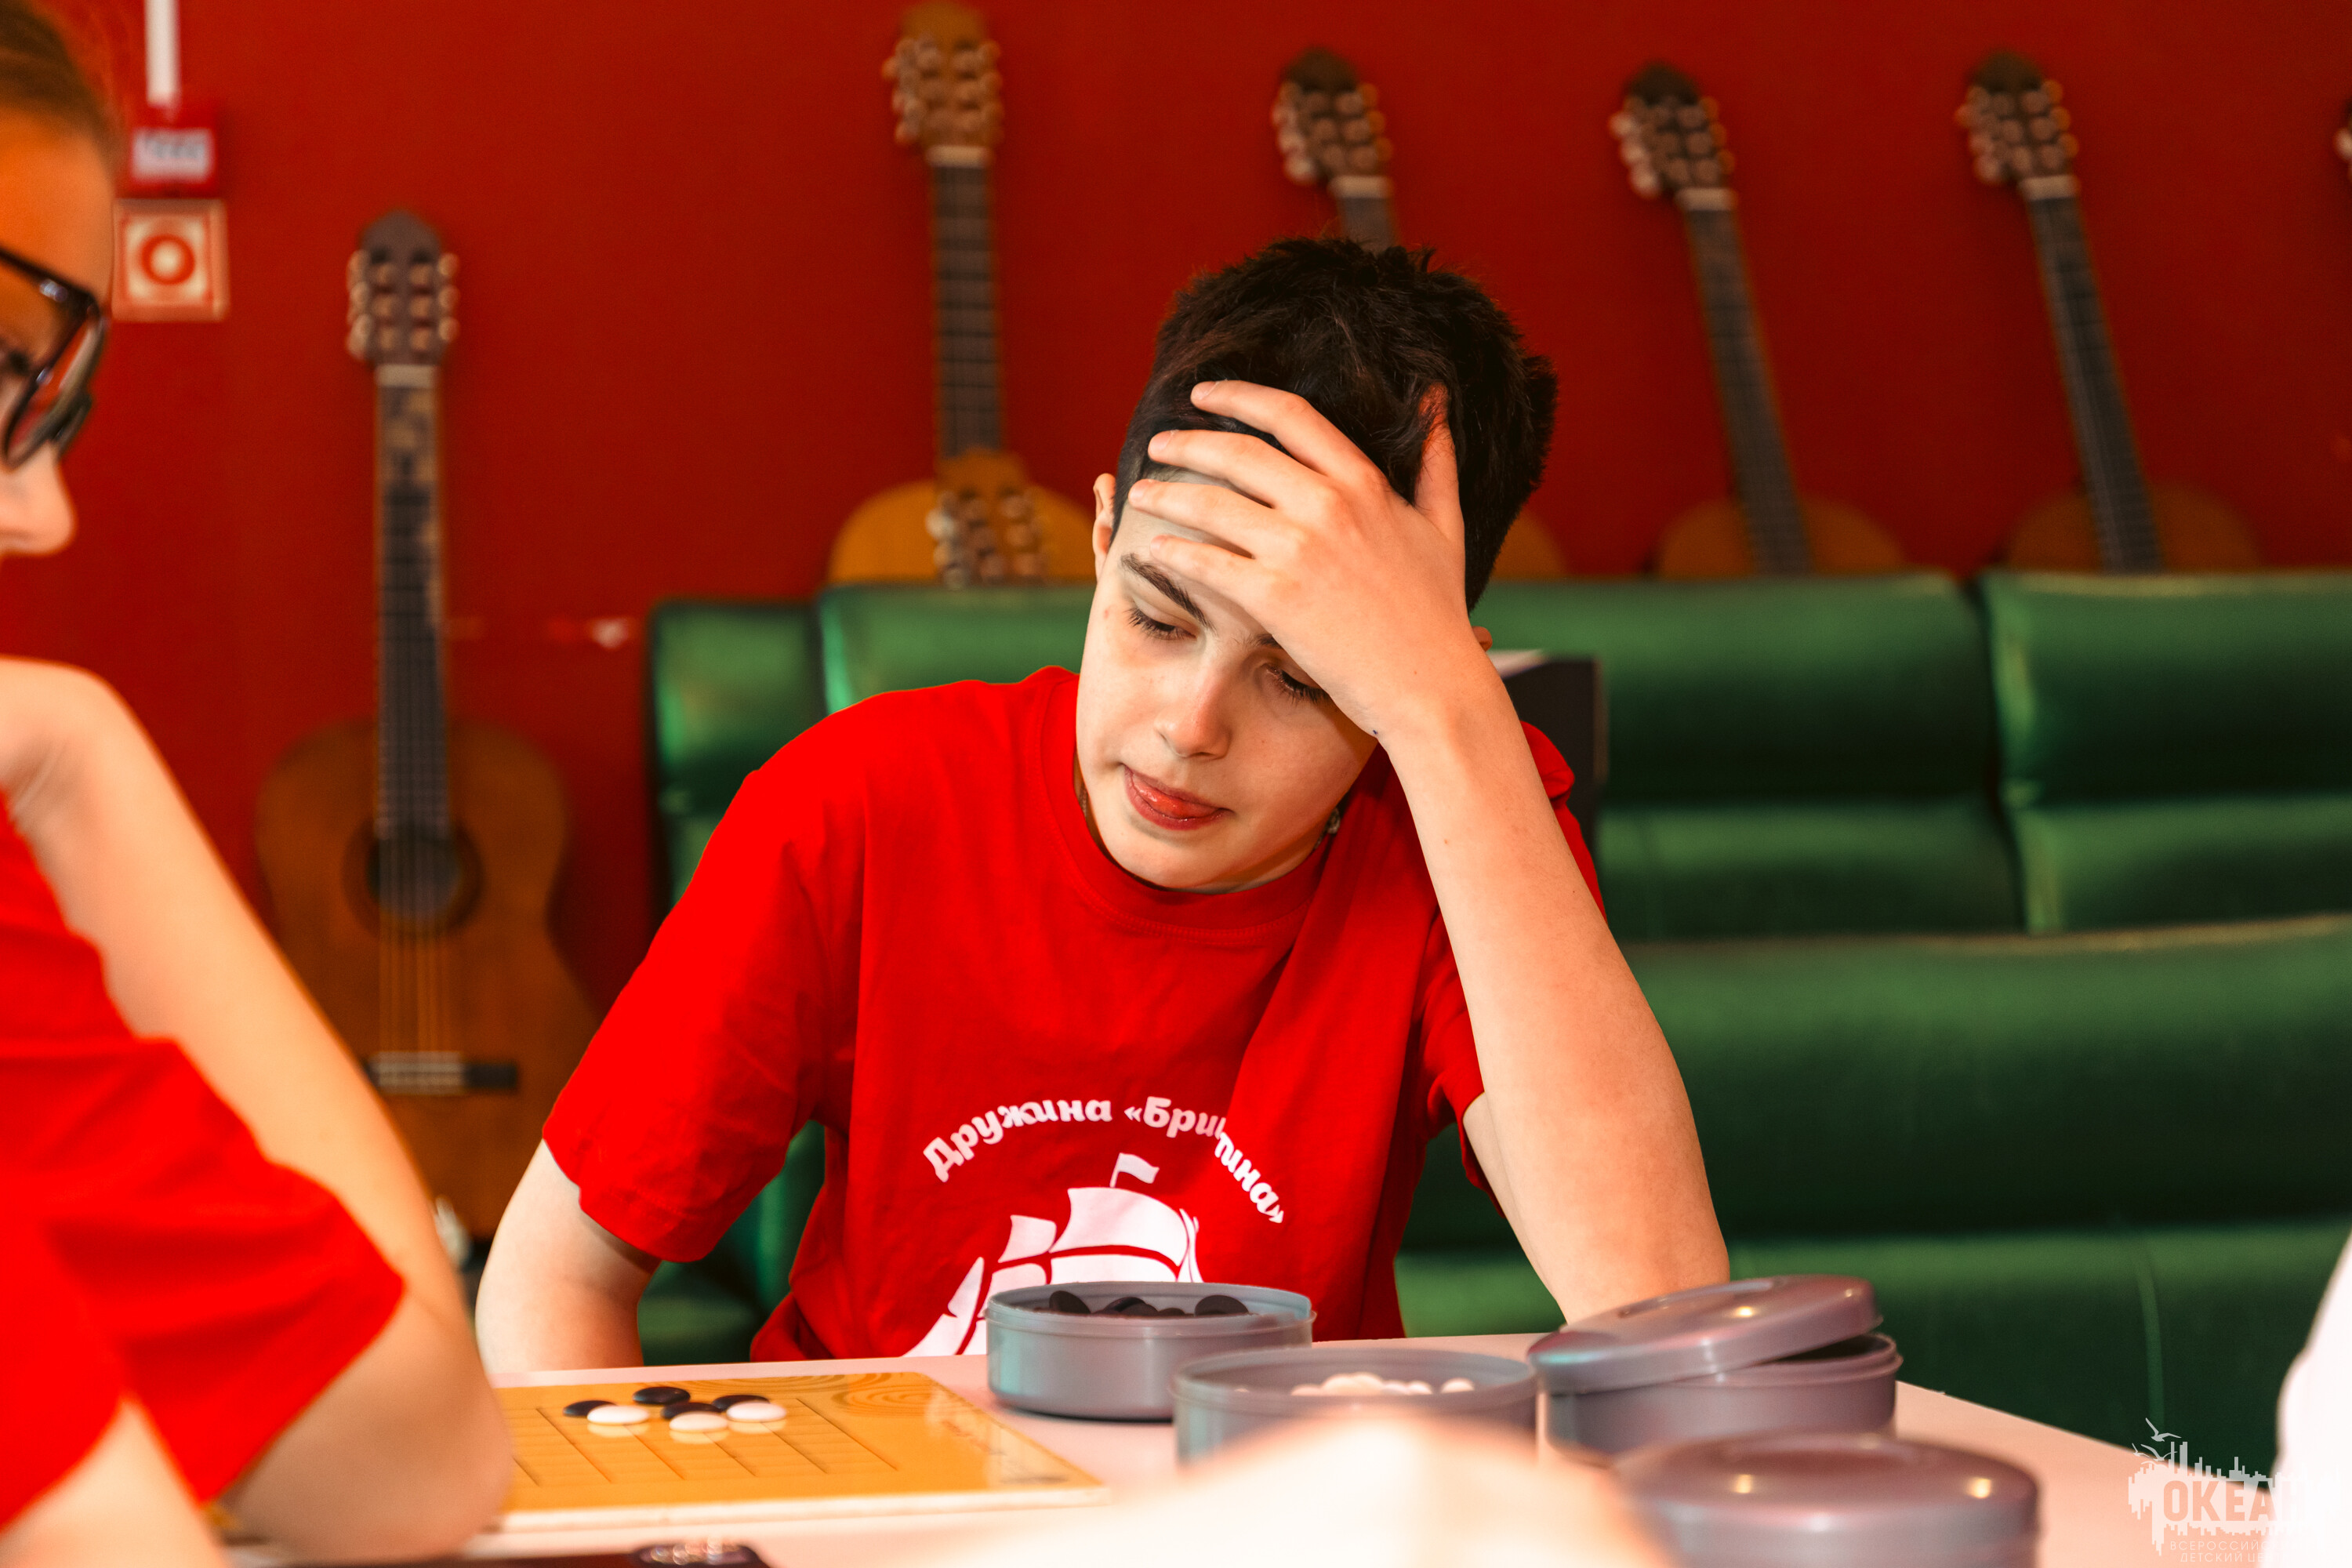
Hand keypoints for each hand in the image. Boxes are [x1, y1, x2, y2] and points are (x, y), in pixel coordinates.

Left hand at [1127, 381, 1497, 744]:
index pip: (1290, 416)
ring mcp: (1298, 551)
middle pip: (1238, 453)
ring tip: (1142, 492)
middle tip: (1158, 443)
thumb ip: (1437, 462)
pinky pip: (1206, 563)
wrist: (1430, 685)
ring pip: (1211, 504)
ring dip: (1167, 493)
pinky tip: (1154, 549)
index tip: (1205, 395)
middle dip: (1188, 443)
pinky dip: (1173, 552)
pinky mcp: (1274, 598)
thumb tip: (1437, 400)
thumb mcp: (1446, 527)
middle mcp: (1327, 506)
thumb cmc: (1438, 612)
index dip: (1239, 396)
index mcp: (1364, 483)